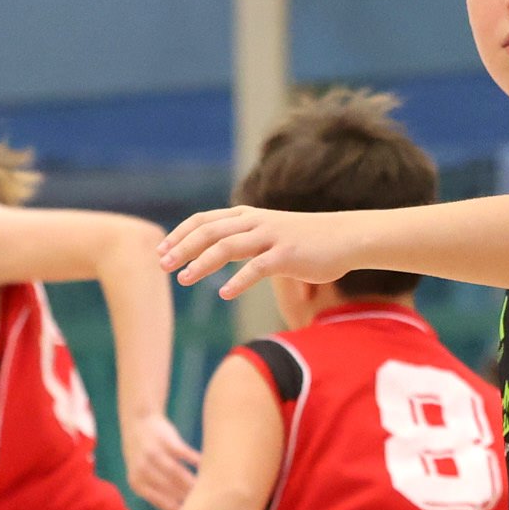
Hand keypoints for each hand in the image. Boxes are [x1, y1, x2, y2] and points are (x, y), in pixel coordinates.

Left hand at [126, 409, 200, 509]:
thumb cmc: (144, 455)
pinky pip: (185, 454)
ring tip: (209, 489)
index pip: (162, 501)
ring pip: (178, 474)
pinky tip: (206, 466)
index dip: (179, 509)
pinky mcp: (166, 440)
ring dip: (194, 483)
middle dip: (188, 498)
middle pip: (171, 488)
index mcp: (137, 482)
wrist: (138, 421)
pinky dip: (197, 461)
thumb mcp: (141, 474)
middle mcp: (143, 469)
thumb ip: (156, 491)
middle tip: (206, 504)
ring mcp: (154, 453)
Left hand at [161, 203, 360, 299]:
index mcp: (248, 216)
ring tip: (184, 278)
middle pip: (210, 231)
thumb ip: (244, 239)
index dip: (181, 234)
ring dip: (202, 263)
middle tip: (163, 265)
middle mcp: (256, 222)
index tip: (162, 250)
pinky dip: (238, 281)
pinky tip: (223, 294)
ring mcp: (271, 237)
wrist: (346, 237)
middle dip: (182, 247)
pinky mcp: (287, 255)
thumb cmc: (306, 240)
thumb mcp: (270, 233)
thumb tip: (217, 251)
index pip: (205, 220)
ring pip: (228, 246)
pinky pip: (257, 268)